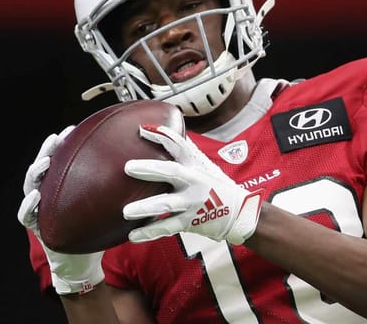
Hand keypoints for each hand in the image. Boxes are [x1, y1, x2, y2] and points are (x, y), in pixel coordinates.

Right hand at [17, 125, 104, 294]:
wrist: (83, 262)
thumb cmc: (95, 233)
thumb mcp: (106, 209)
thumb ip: (116, 192)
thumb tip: (149, 176)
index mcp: (62, 187)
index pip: (59, 161)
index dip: (62, 144)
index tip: (72, 128)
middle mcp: (47, 195)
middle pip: (42, 167)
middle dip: (47, 150)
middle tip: (57, 138)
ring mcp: (38, 210)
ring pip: (29, 187)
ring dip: (35, 173)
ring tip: (44, 162)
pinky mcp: (36, 228)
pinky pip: (25, 216)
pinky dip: (27, 205)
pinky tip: (35, 196)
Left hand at [122, 124, 262, 244]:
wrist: (240, 213)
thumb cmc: (216, 188)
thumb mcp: (204, 168)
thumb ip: (185, 157)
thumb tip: (161, 136)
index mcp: (196, 166)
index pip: (179, 146)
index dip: (162, 136)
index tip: (142, 130)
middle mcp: (195, 181)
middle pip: (171, 172)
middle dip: (149, 168)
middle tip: (128, 167)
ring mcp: (192, 202)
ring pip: (166, 204)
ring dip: (145, 207)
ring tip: (126, 212)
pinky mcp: (191, 222)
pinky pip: (167, 227)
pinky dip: (149, 232)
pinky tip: (132, 235)